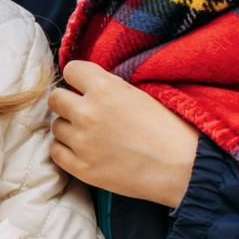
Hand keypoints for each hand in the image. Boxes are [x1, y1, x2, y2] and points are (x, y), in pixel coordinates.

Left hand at [48, 61, 200, 206]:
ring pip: (56, 126)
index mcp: (103, 88)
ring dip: (69, 128)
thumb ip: (107, 87)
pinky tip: (84, 151)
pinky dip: (67, 150)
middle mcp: (87, 112)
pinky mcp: (82, 168)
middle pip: (55, 99)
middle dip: (68, 103)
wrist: (183, 168)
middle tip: (84, 112)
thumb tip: (86, 85)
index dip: (78, 79)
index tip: (84, 87)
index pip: (70, 70)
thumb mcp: (138, 94)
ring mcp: (82, 142)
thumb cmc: (168, 129)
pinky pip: (56, 152)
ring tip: (91, 135)